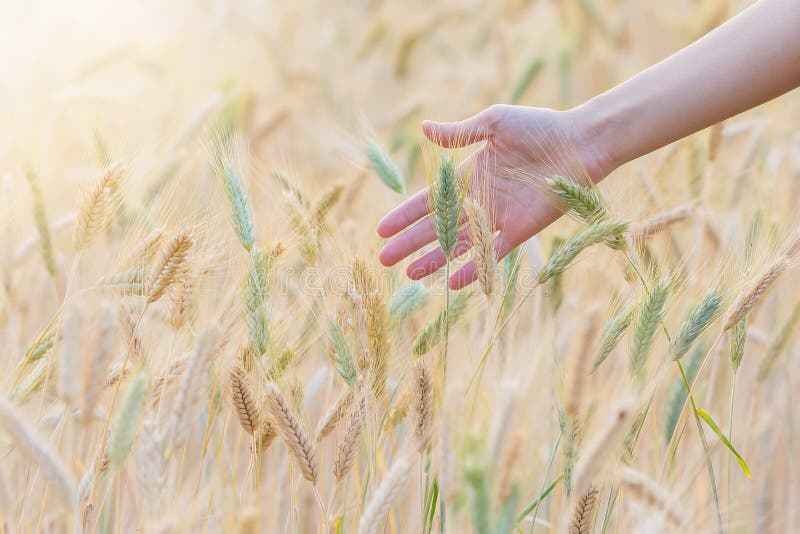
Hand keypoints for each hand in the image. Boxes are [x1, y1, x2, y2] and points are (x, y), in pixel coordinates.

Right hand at [376, 104, 614, 289]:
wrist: (580, 143)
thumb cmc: (540, 128)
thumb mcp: (494, 123)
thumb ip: (459, 133)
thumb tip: (424, 128)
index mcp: (470, 175)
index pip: (429, 200)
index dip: (405, 215)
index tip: (382, 229)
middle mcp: (480, 200)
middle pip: (437, 227)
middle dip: (409, 243)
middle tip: (384, 259)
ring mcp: (498, 218)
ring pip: (459, 245)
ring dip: (434, 260)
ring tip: (409, 274)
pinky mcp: (520, 230)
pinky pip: (492, 254)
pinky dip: (474, 268)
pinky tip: (452, 282)